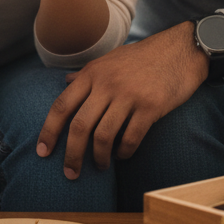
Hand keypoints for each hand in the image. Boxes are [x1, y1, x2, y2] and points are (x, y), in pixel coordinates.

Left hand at [35, 22, 207, 177]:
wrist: (181, 49)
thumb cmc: (143, 57)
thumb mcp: (111, 59)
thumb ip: (87, 73)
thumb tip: (65, 82)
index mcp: (93, 73)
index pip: (62, 105)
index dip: (48, 131)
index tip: (42, 152)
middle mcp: (107, 84)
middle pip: (79, 126)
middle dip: (71, 155)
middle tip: (70, 173)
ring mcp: (129, 95)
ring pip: (103, 136)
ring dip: (99, 158)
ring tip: (101, 166)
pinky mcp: (151, 107)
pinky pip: (130, 138)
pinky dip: (123, 152)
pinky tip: (122, 155)